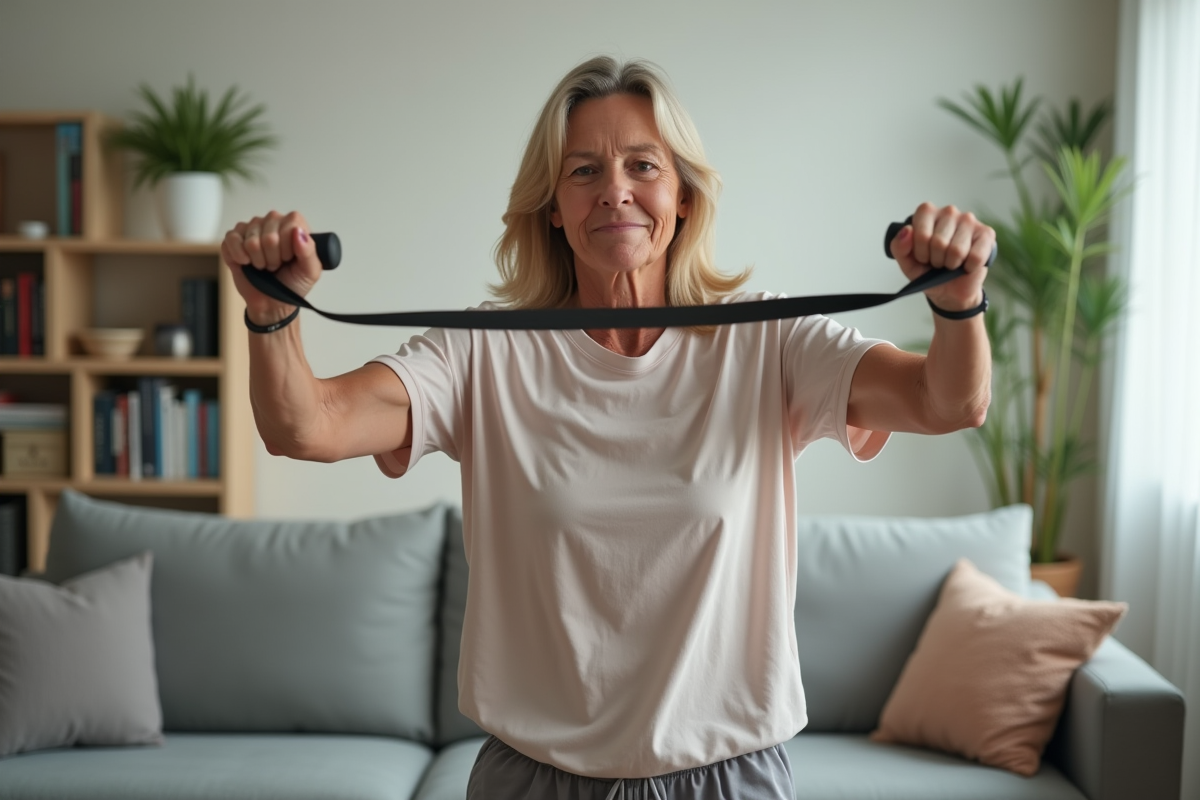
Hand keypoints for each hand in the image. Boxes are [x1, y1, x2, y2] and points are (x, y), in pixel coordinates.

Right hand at [221, 210, 323, 324]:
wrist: (273, 302)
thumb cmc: (293, 284)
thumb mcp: (310, 272)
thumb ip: (309, 251)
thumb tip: (298, 232)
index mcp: (294, 225)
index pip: (291, 225)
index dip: (289, 248)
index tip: (289, 259)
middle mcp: (273, 221)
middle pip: (270, 236)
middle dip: (273, 258)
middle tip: (275, 265)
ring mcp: (251, 228)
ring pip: (251, 241)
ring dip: (258, 260)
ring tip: (263, 265)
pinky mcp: (233, 238)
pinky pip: (231, 239)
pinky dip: (239, 256)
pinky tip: (246, 262)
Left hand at [888, 202, 993, 313]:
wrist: (948, 290)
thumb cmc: (927, 272)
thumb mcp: (906, 263)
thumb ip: (898, 247)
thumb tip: (906, 231)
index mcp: (926, 213)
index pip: (919, 231)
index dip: (920, 251)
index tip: (922, 256)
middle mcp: (949, 212)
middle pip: (938, 242)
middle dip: (936, 259)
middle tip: (938, 261)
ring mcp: (969, 221)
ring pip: (956, 250)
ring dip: (951, 264)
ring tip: (951, 262)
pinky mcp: (987, 234)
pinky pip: (975, 256)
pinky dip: (968, 267)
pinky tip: (966, 265)